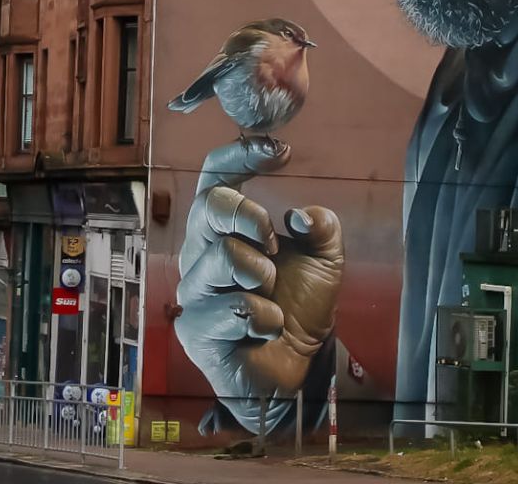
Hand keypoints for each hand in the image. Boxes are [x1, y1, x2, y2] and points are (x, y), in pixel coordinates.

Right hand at [174, 140, 344, 433]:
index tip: (279, 151)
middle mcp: (199, 253)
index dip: (239, 156)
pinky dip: (264, 318)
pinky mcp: (196, 331)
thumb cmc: (298, 306)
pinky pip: (232, 309)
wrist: (296, 367)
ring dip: (262, 275)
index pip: (215, 178)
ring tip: (271, 294)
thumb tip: (301, 215)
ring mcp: (193, 292)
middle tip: (273, 243)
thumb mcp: (323, 260)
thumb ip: (321, 228)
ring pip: (222, 257)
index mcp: (223, 228)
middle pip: (210, 208)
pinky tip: (267, 328)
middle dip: (251, 218)